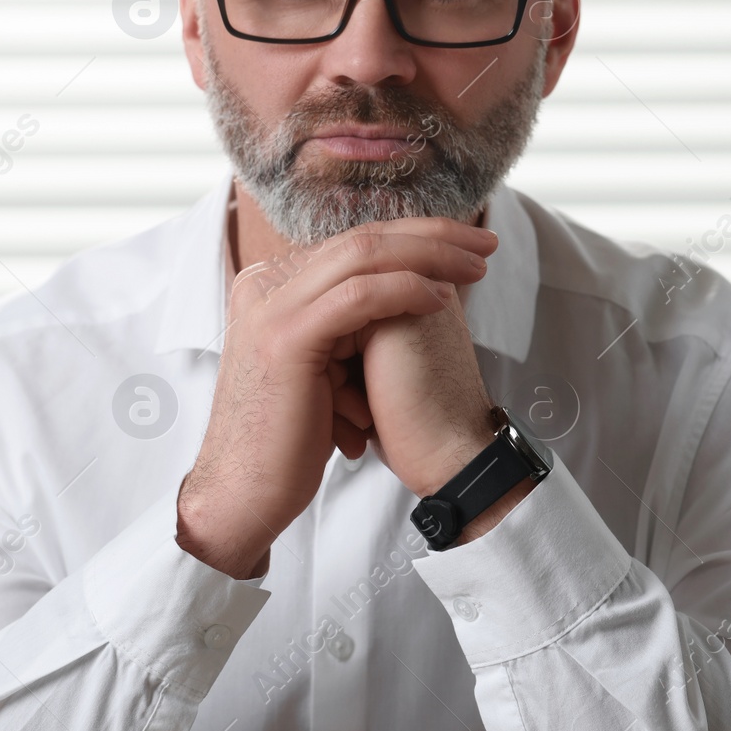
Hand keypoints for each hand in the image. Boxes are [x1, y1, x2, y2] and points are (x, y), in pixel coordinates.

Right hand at [176, 218, 496, 578]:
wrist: (244, 495)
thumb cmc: (292, 439)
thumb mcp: (323, 365)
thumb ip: (350, 325)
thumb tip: (411, 296)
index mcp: (271, 285)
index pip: (353, 241)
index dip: (417, 235)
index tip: (468, 247)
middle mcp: (264, 284)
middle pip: (361, 238)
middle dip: (433, 235)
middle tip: (486, 244)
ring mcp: (270, 307)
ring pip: (363, 256)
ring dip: (430, 257)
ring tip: (476, 270)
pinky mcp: (284, 337)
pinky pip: (358, 297)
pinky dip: (405, 291)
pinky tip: (440, 299)